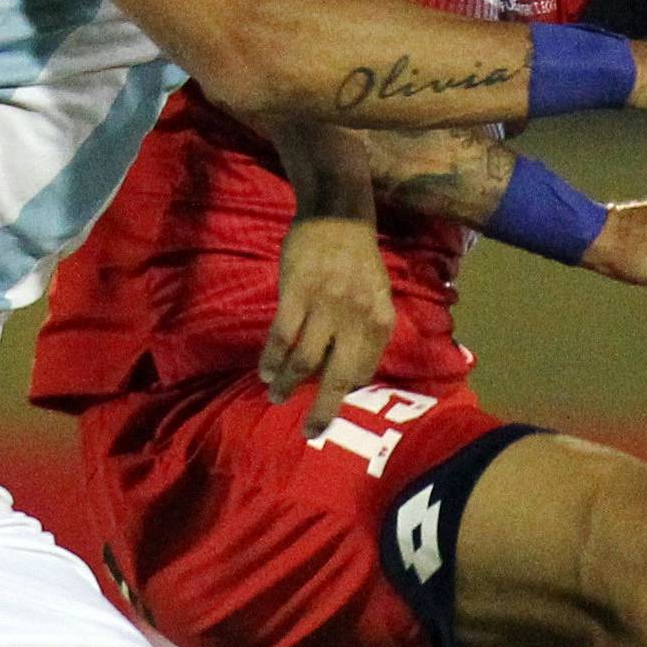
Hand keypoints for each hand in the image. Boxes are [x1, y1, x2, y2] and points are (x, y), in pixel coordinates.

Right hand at [259, 215, 394, 437]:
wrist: (338, 215)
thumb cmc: (358, 259)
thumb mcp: (377, 294)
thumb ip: (366, 328)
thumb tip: (351, 369)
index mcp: (380, 319)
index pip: (363, 370)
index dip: (344, 388)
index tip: (328, 397)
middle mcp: (356, 317)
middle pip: (338, 377)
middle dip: (323, 410)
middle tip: (310, 431)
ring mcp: (326, 305)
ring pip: (304, 360)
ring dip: (288, 384)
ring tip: (276, 395)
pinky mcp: (298, 293)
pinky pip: (282, 337)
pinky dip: (272, 359)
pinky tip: (266, 371)